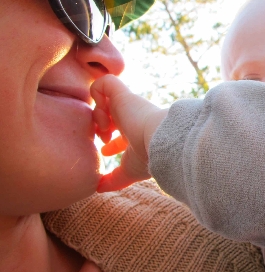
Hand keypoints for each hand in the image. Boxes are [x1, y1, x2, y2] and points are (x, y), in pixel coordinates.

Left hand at [91, 75, 167, 191]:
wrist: (160, 141)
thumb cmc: (149, 158)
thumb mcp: (129, 171)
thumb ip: (114, 180)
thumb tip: (98, 189)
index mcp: (136, 132)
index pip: (121, 131)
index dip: (109, 139)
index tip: (105, 151)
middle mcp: (131, 116)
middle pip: (111, 112)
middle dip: (100, 123)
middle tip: (103, 136)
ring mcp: (127, 104)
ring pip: (105, 97)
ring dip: (98, 113)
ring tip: (104, 128)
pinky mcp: (123, 94)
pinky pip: (104, 82)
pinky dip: (96, 95)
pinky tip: (103, 115)